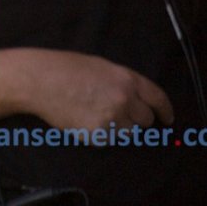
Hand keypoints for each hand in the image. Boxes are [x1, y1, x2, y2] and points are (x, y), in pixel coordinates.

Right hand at [27, 51, 174, 129]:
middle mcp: (124, 99)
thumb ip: (122, 83)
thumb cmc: (65, 68)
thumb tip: (137, 100)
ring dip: (118, 126)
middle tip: (117, 112)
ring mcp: (112, 118)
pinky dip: (100, 133)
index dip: (165, 111)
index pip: (158, 98)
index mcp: (126, 79)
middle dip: (136, 118)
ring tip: (95, 113)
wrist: (38, 80)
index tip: (167, 119)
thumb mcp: (100, 67)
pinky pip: (108, 139)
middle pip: (145, 119)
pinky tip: (83, 118)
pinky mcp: (98, 134)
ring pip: (128, 132)